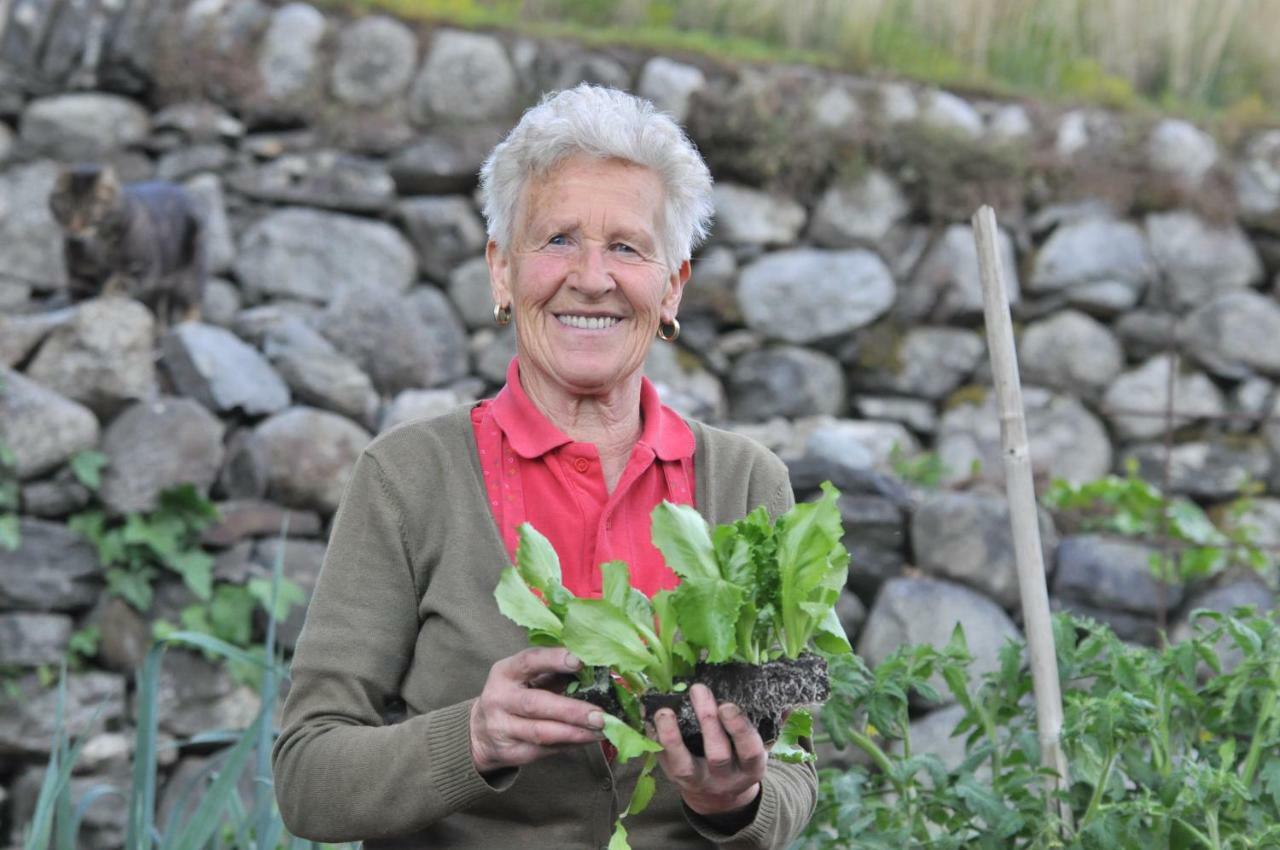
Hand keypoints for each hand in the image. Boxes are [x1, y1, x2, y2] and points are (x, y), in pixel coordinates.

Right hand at [469, 648, 605, 773]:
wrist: (480, 732)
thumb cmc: (515, 695)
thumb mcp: (524, 677)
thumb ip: (553, 671)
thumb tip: (594, 667)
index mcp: (505, 672)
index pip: (529, 661)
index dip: (554, 660)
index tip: (580, 661)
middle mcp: (499, 699)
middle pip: (536, 705)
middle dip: (571, 710)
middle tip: (600, 714)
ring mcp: (503, 728)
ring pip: (542, 733)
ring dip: (576, 733)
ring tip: (602, 730)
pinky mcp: (512, 752)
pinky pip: (546, 750)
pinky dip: (571, 744)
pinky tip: (589, 739)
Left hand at [654, 683, 765, 817]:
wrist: (721, 797)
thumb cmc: (742, 759)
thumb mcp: (761, 748)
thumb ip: (774, 725)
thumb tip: (789, 700)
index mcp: (751, 768)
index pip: (749, 750)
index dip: (738, 729)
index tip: (728, 705)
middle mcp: (725, 778)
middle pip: (717, 753)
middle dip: (708, 722)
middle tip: (699, 690)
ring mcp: (698, 781)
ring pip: (684, 764)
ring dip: (672, 737)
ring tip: (664, 710)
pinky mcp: (675, 779)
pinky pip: (661, 762)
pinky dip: (653, 739)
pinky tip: (646, 718)